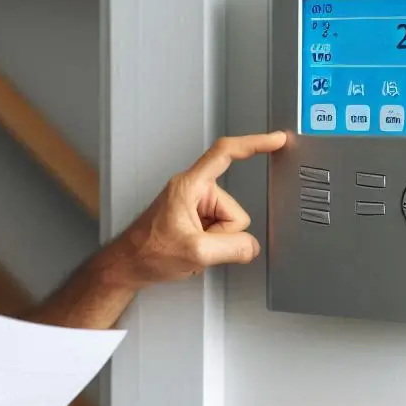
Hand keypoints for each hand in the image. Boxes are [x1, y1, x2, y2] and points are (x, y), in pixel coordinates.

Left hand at [111, 132, 286, 285]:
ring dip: (214, 242)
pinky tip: (192, 250)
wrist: (129, 266)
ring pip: (228, 226)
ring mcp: (194, 206)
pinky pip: (219, 233)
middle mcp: (193, 191)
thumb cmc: (147, 252)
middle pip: (234, 212)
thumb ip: (231, 248)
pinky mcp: (194, 219)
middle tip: (197, 244)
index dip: (254, 144)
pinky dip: (210, 245)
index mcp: (190, 186)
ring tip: (190, 248)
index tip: (276, 139)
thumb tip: (251, 246)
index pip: (226, 154)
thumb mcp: (195, 253)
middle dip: (222, 234)